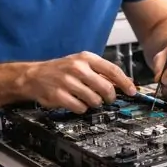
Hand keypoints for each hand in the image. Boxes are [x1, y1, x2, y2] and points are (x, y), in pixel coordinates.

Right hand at [18, 51, 136, 112]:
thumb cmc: (61, 70)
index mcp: (86, 58)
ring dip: (94, 103)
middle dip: (109, 97)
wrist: (34, 76)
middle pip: (106, 88)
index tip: (132, 91)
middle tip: (107, 99)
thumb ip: (101, 72)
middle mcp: (78, 68)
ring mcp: (67, 82)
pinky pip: (80, 108)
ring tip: (87, 99)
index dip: (125, 83)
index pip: (112, 70)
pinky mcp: (59, 95)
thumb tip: (124, 83)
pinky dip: (81, 108)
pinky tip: (76, 103)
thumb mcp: (81, 64)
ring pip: (94, 100)